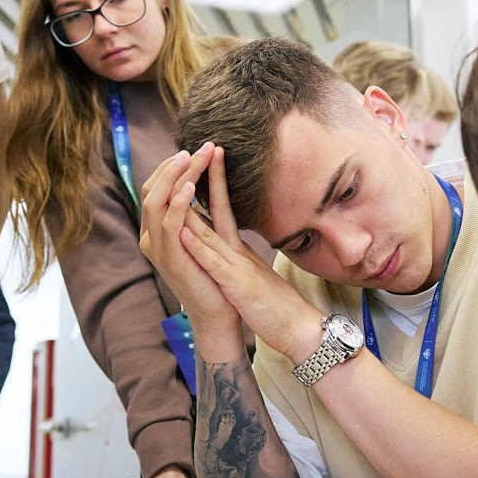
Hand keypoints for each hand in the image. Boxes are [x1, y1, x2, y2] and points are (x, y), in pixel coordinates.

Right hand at [139, 145, 240, 342]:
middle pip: (152, 189)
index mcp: (158, 230)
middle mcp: (152, 237)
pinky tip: (191, 187)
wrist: (219, 314)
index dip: (172, 166)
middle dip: (173, 165)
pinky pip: (170, 226)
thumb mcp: (202, 238)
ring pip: (156, 202)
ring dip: (175, 176)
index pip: (155, 187)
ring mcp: (159, 249)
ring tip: (194, 157)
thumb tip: (198, 181)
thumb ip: (194, 214)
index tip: (197, 149)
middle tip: (198, 147)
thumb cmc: (214, 275)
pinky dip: (178, 203)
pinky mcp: (172, 261)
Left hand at [175, 144, 324, 360]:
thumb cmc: (273, 304)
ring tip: (179, 179)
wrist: (297, 328)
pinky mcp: (238, 286)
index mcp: (240, 249)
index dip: (214, 181)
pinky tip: (183, 232)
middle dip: (203, 179)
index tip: (207, 155)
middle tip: (193, 149)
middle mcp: (238, 251)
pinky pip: (215, 264)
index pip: (224, 207)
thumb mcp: (252, 274)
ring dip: (193, 206)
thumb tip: (226, 243)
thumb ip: (238, 257)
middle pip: (218, 208)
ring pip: (211, 231)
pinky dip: (199, 247)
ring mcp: (239, 266)